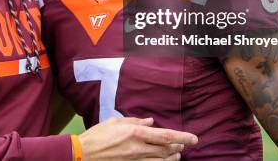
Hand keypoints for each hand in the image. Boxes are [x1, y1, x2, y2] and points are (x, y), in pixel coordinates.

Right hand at [78, 117, 196, 160]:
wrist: (82, 154)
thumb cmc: (97, 136)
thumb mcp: (115, 122)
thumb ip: (135, 121)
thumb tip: (150, 121)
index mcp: (134, 133)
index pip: (165, 136)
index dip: (182, 137)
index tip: (194, 138)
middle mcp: (138, 148)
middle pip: (166, 149)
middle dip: (179, 147)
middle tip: (185, 144)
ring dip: (172, 157)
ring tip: (177, 154)